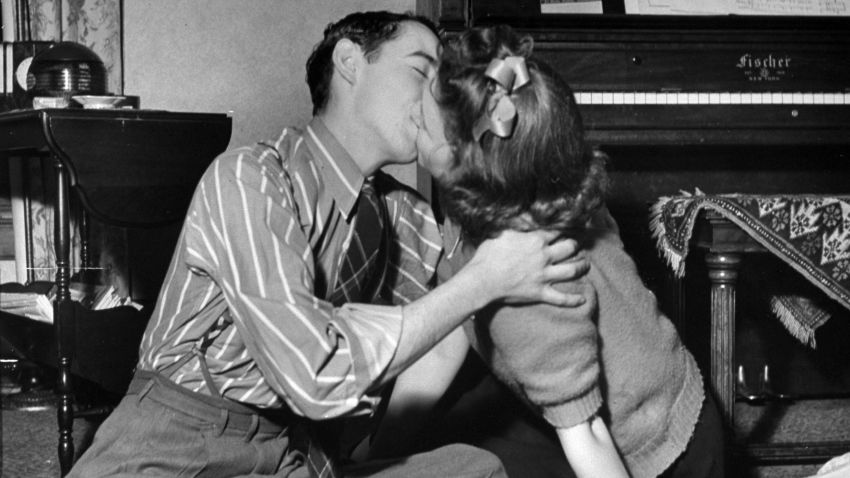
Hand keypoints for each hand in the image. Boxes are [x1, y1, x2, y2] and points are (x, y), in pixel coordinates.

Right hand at [466, 229, 588, 306]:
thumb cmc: (488, 255)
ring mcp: (544, 275)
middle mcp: (544, 256)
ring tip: (586, 264)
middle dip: (576, 245)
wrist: (482, 280)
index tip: (568, 227)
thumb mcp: (502, 232)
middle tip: (578, 245)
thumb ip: (516, 224)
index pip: (556, 231)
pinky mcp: (540, 292)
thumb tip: (524, 215)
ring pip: (571, 270)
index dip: (563, 228)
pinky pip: (561, 298)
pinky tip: (582, 300)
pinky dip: (573, 300)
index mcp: (535, 240)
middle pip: (569, 247)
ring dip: (582, 266)